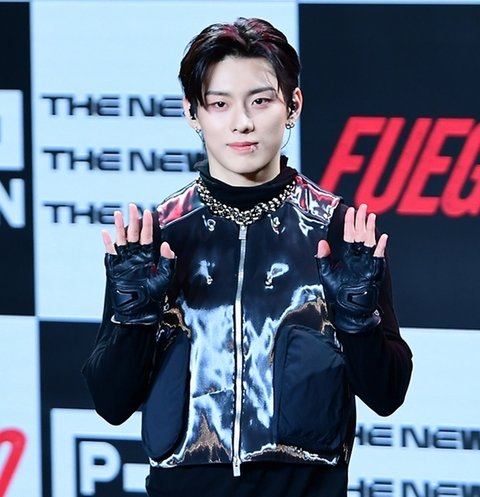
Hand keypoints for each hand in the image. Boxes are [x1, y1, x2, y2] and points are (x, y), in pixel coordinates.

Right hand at [102, 204, 175, 325]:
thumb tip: (165, 244)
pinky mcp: (114, 268)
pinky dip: (108, 243)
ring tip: (119, 213)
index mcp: (147, 257)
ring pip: (121, 240)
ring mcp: (124, 262)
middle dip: (133, 220)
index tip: (148, 212)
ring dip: (120, 227)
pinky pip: (110, 253)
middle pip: (133, 234)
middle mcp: (135, 257)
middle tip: (133, 206)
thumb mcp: (164, 278)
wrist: (139, 312)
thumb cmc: (153, 297)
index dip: (148, 225)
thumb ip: (166, 261)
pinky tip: (106, 232)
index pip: (147, 236)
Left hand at [316, 204, 386, 333]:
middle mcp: (358, 259)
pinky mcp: (373, 273)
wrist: (349, 312)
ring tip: (371, 217)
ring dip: (370, 230)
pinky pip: (378, 259)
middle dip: (361, 221)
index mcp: (347, 258)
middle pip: (360, 236)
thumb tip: (321, 241)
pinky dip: (380, 249)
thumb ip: (323, 258)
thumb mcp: (326, 275)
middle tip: (363, 207)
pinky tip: (382, 238)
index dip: (349, 223)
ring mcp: (366, 265)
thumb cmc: (338, 295)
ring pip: (369, 243)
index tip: (350, 210)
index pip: (348, 236)